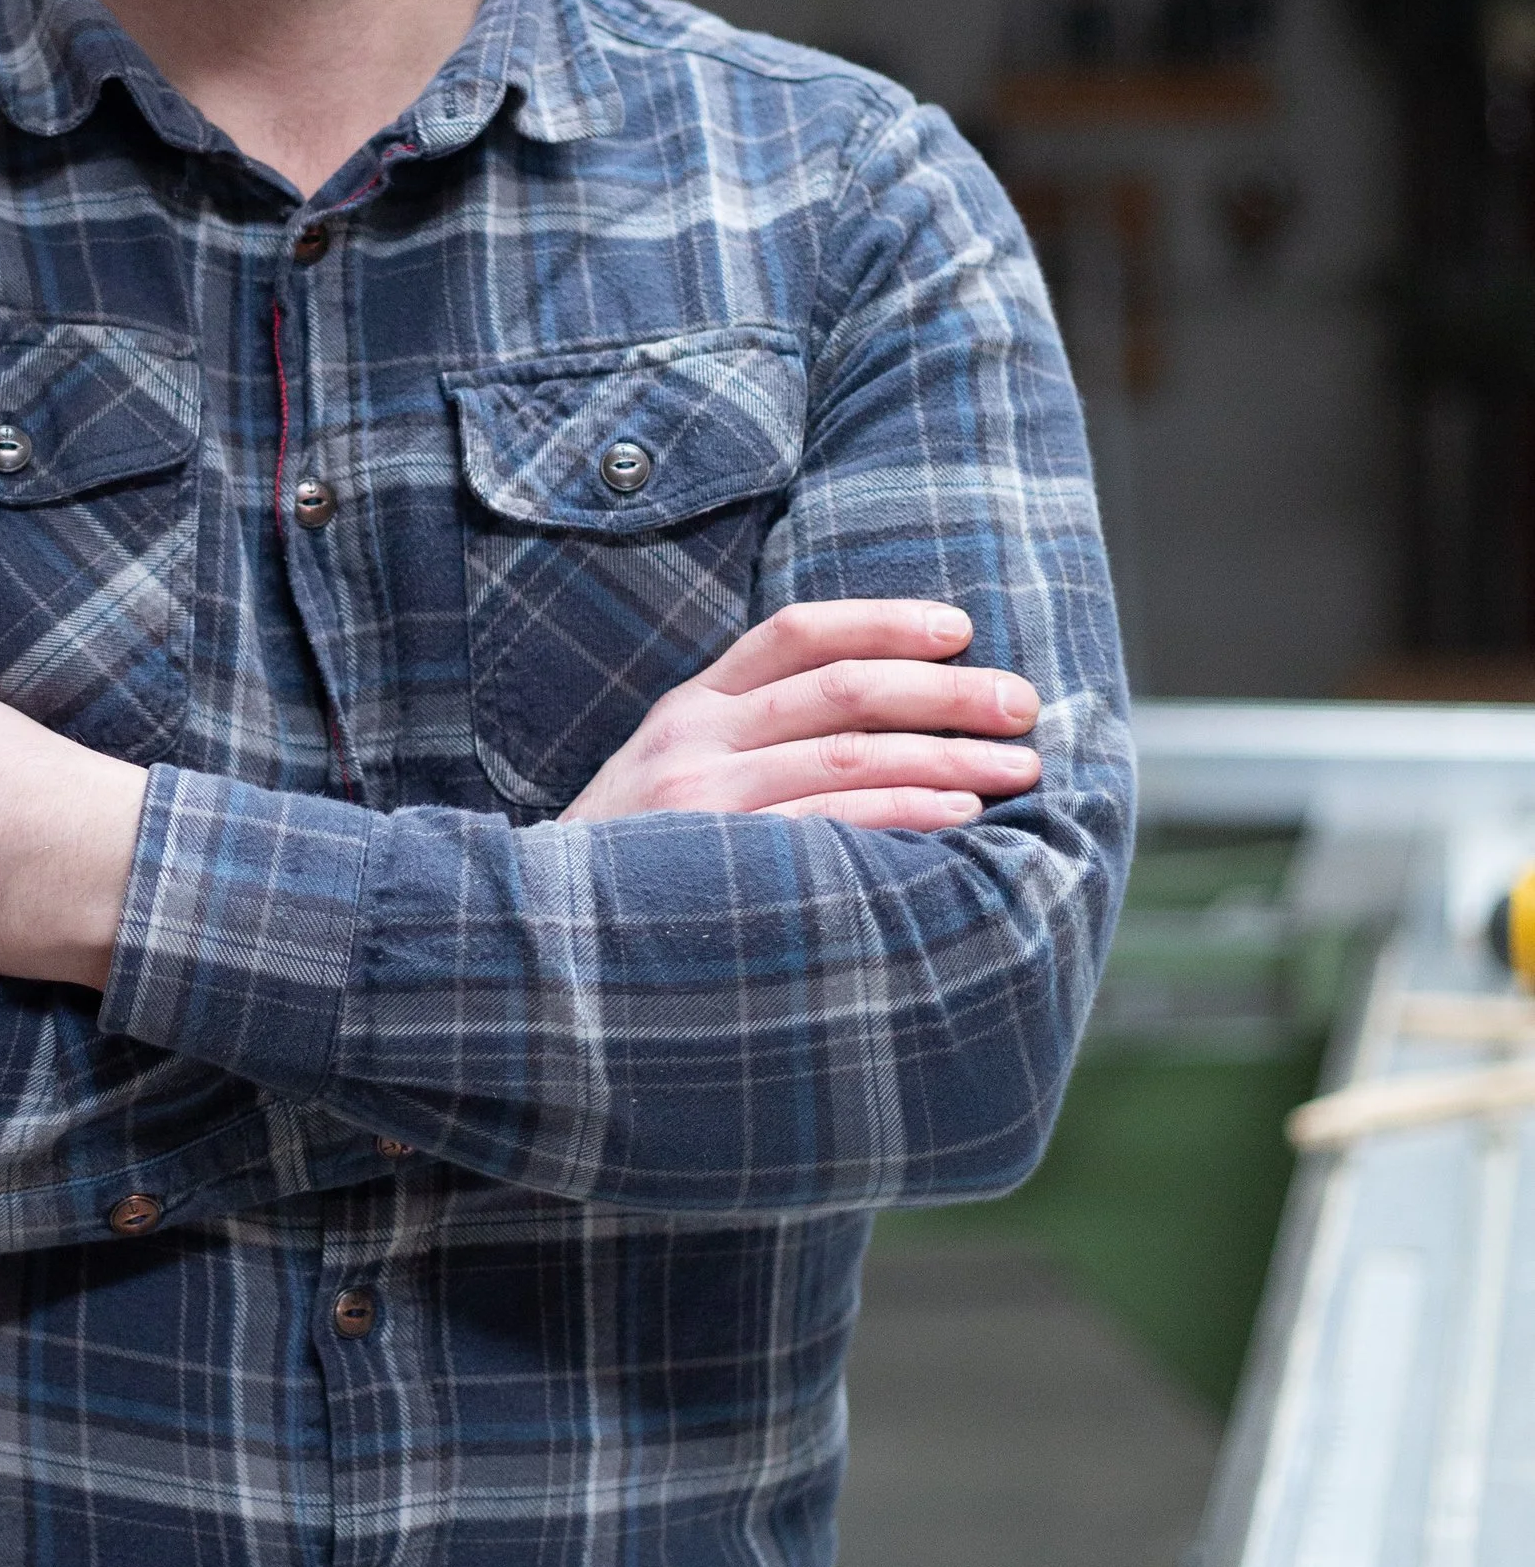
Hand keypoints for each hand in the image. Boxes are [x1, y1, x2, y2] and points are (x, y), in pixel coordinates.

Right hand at [562, 600, 1040, 832]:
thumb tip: (880, 720)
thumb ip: (747, 740)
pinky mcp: (720, 862)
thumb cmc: (634, 867)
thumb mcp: (670, 777)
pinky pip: (833, 825)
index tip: (962, 628)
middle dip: (947, 691)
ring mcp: (703, 799)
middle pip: (843, 688)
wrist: (543, 945)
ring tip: (1016, 767)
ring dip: (947, 756)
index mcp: (689, 706)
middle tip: (1023, 705)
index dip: (885, 621)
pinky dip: (904, 816)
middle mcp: (694, 738)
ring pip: (850, 754)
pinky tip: (958, 818)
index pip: (796, 632)